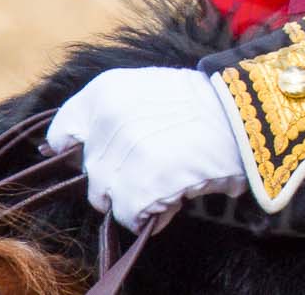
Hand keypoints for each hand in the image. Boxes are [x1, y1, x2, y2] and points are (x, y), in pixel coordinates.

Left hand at [45, 66, 247, 231]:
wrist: (245, 116)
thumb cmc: (203, 103)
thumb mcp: (147, 89)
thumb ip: (107, 114)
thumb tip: (59, 147)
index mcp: (104, 92)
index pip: (63, 133)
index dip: (77, 151)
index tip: (98, 158)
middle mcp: (106, 121)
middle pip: (90, 171)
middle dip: (118, 176)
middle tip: (154, 166)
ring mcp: (121, 155)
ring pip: (105, 196)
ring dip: (134, 195)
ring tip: (166, 180)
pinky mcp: (138, 188)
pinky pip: (128, 216)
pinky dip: (149, 214)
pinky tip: (173, 198)